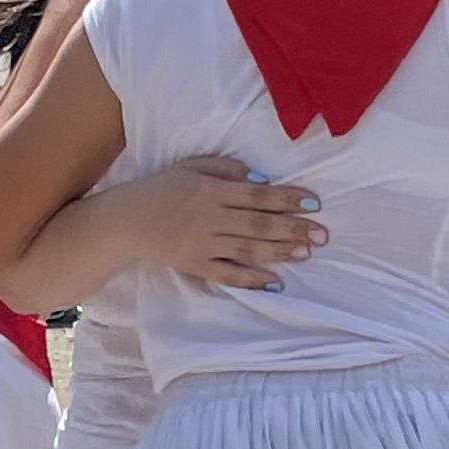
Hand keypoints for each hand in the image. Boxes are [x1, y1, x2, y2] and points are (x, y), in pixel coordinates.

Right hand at [132, 155, 322, 287]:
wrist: (126, 221)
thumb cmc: (162, 189)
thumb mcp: (191, 167)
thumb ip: (226, 169)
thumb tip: (261, 180)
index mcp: (211, 192)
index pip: (257, 196)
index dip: (287, 199)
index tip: (314, 203)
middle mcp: (209, 219)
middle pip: (258, 225)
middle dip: (293, 229)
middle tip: (322, 234)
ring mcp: (202, 245)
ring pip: (247, 250)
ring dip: (279, 252)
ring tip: (307, 253)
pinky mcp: (195, 265)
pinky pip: (227, 274)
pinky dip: (251, 279)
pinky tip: (275, 281)